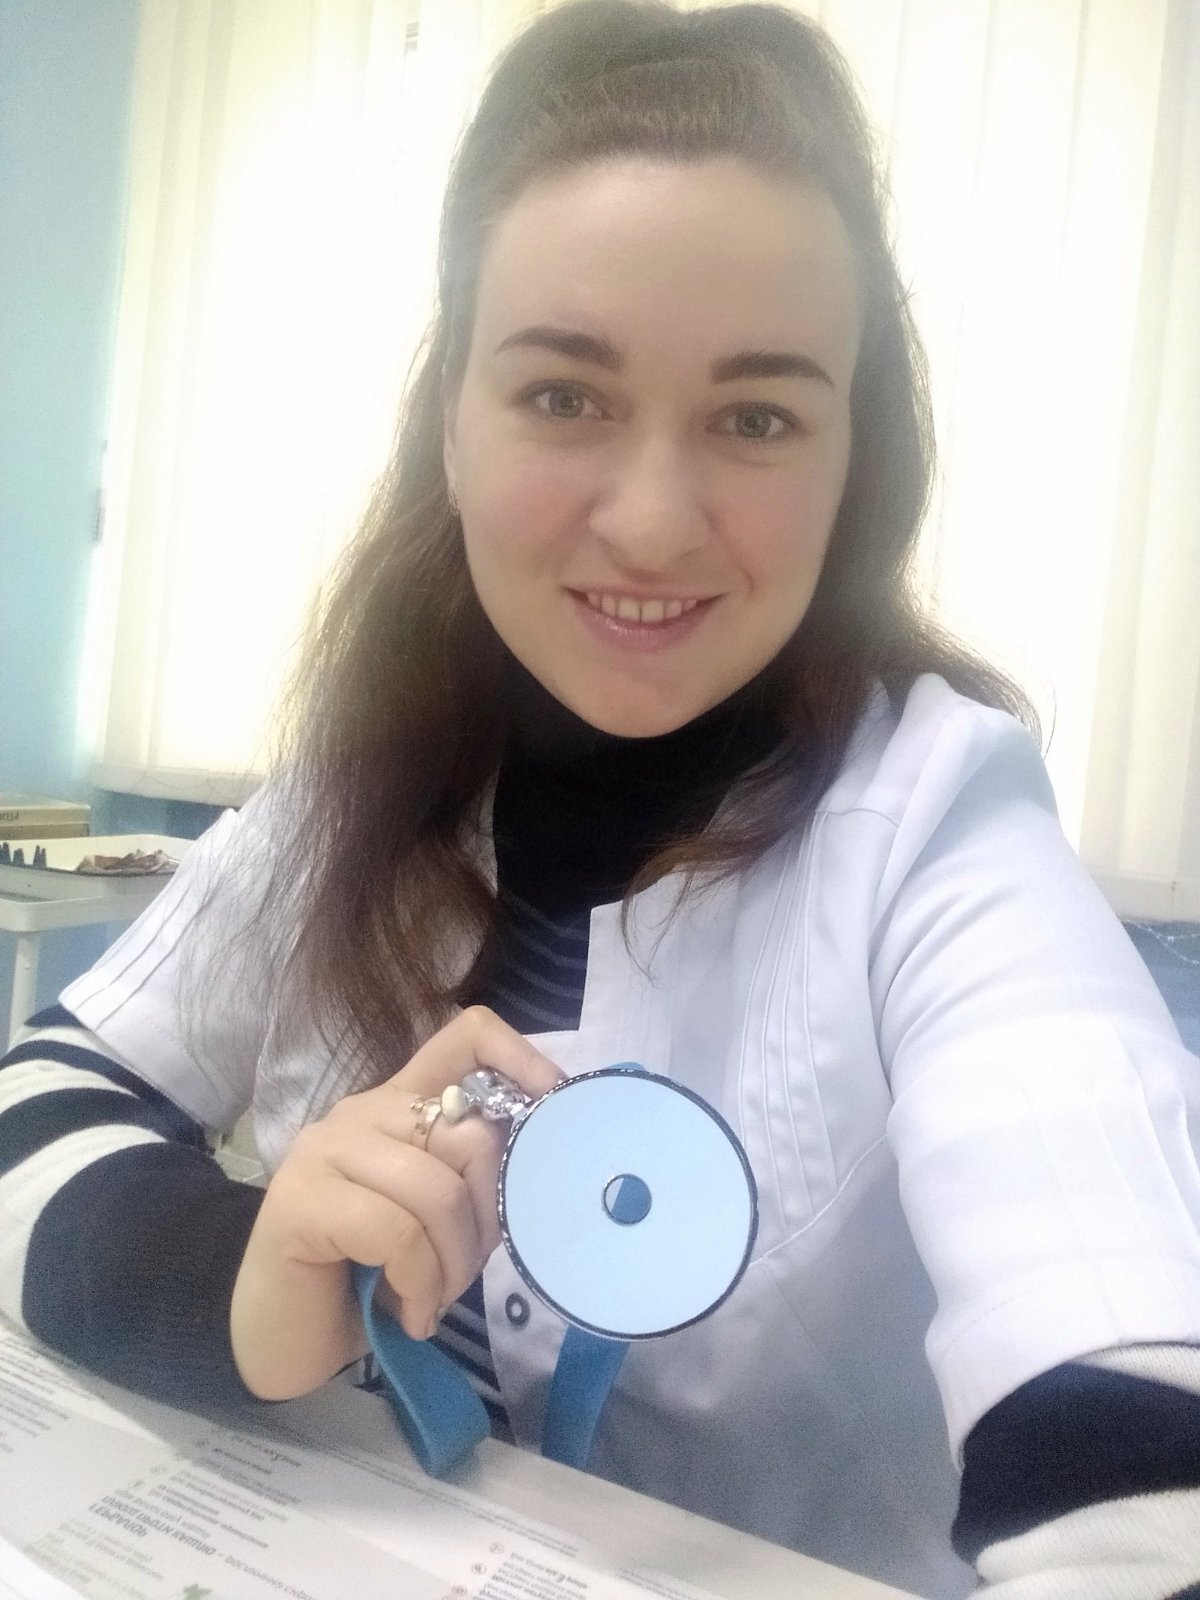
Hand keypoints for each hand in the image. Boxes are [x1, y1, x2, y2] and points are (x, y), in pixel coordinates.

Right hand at [229, 1006, 562, 1399]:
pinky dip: (419, 1284)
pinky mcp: (300, 1200)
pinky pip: (397, 1232)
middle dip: (488, 1216)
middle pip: (470, 1133)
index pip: (465, 1038)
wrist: (281, 1341)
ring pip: (437, 1189)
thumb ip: (467, 1182)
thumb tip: (538, 1172)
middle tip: (465, 1272)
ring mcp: (324, 1149)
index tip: (554, 1106)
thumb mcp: (434, 1223)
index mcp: (400, 1107)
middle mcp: (361, 1111)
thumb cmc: (367, 1281)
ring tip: (433, 1300)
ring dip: (453, 1265)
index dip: (520, 1059)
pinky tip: (408, 1315)